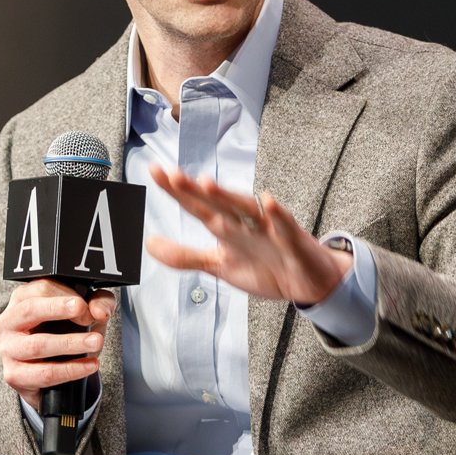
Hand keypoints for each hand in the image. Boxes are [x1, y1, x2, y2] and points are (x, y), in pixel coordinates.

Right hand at [0, 279, 113, 400]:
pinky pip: (44, 373)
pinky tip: (90, 365)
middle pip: (30, 310)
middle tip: (86, 316)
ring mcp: (8, 349)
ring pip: (37, 345)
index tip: (86, 307)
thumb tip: (100, 311)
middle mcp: (8, 322)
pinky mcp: (14, 375)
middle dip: (59, 310)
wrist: (49, 376)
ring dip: (70, 343)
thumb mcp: (84, 314)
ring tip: (96, 342)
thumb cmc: (63, 334)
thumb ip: (98, 303)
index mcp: (22, 299)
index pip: (40, 288)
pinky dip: (70, 370)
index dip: (65, 295)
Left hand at [144, 166, 353, 306]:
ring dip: (228, 196)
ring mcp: (269, 229)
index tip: (155, 171)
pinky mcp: (293, 241)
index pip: (197, 205)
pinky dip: (277, 216)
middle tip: (172, 175)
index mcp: (226, 226)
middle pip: (216, 202)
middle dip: (195, 190)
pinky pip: (285, 227)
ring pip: (246, 209)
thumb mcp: (219, 265)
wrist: (307, 283)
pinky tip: (268, 204)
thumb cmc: (264, 267)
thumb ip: (184, 255)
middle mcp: (245, 222)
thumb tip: (148, 243)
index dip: (176, 190)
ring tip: (207, 184)